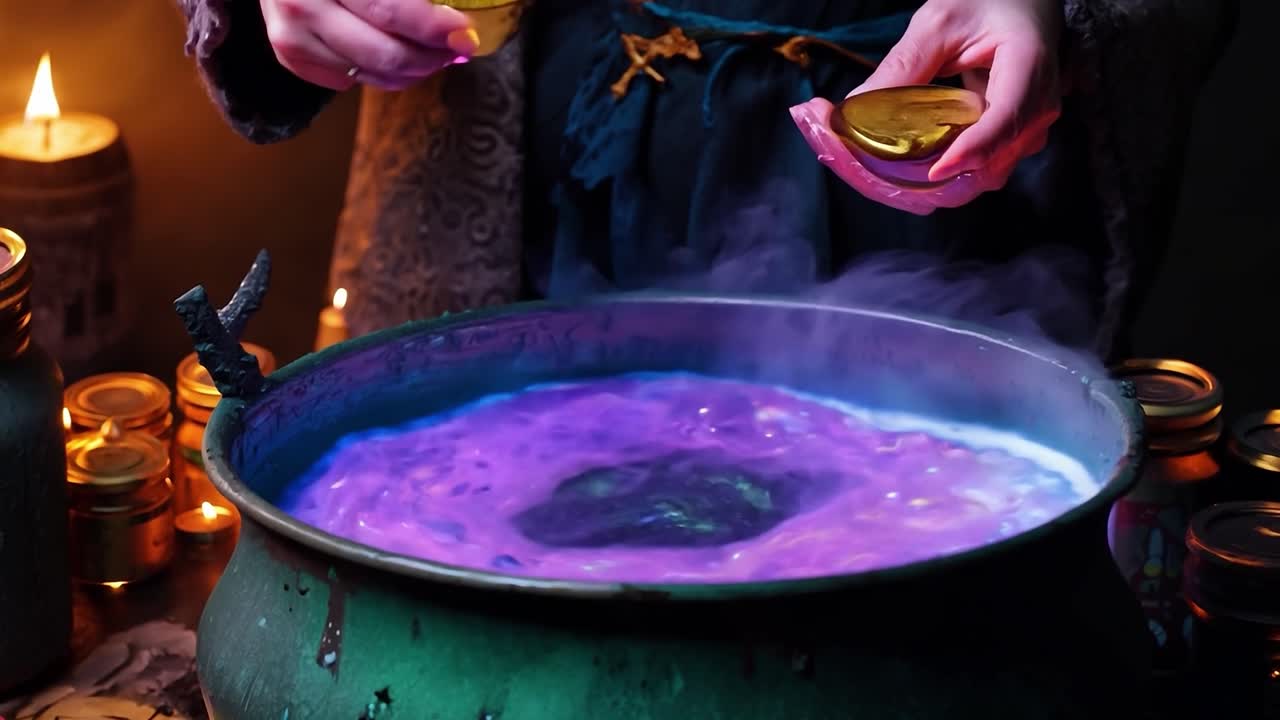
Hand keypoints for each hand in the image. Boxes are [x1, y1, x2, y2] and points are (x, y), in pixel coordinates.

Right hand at [260, 0, 480, 90]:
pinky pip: (351, 80)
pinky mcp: (291, 58)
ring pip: (372, 74)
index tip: (465, 32)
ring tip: (432, 51)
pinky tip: (391, 50)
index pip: (389, 10)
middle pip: (385, 53)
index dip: (432, 27)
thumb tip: (454, 22)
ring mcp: (292, 37)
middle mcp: (302, 6)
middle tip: (456, 47)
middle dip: (432, 57)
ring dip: (412, 69)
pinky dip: (380, 71)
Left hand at [791, 0, 1062, 213]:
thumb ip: (904, 63)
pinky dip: (933, 175)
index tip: (934, 171)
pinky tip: (893, 165)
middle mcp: (1037, 111)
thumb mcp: (941, 21)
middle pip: (989, 165)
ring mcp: (1025, 133)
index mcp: (1030, 67)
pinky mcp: (1007, 147)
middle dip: (929, 179)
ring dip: (925, 183)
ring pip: (978, 178)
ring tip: (870, 166)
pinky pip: (973, 173)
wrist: (1022, 8)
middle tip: (864, 166)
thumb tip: (855, 106)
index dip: (972, 151)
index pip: (1007, 120)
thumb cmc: (986, 4)